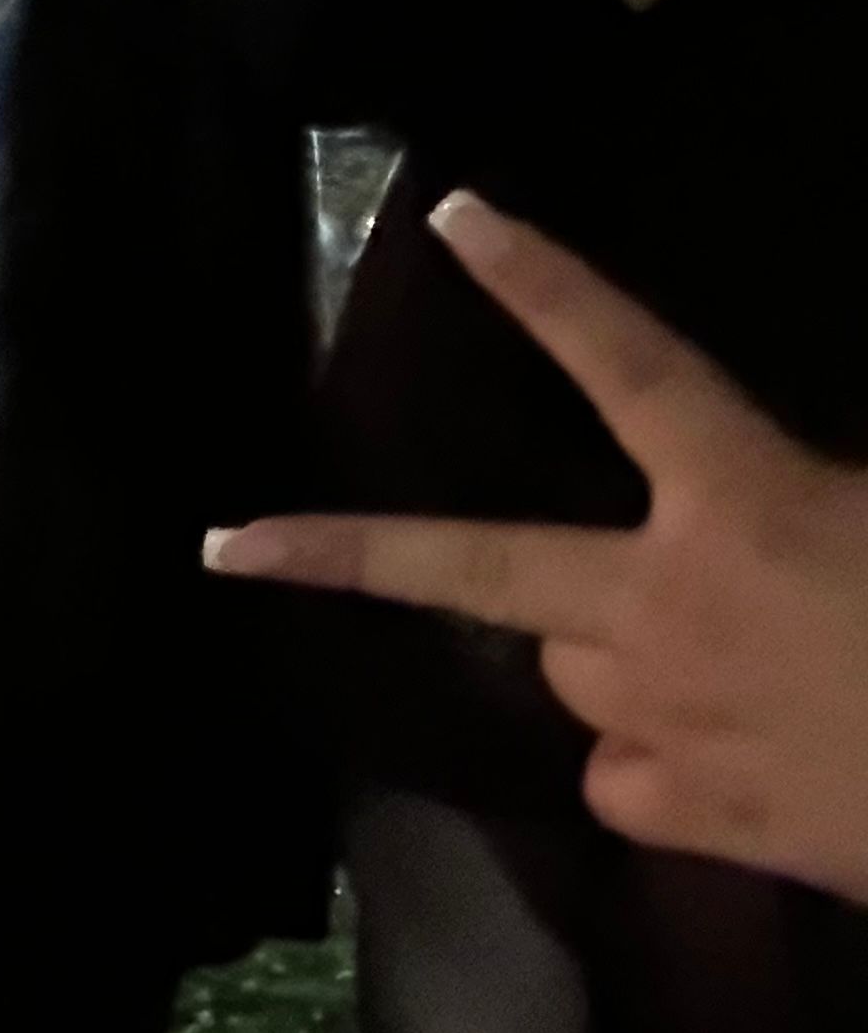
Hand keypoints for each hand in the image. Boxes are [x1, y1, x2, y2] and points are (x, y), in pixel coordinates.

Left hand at [208, 193, 867, 903]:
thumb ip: (832, 489)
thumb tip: (804, 495)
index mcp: (751, 504)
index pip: (634, 364)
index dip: (548, 286)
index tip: (455, 214)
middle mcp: (666, 604)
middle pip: (477, 563)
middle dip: (340, 555)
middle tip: (225, 547)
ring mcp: (652, 717)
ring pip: (579, 674)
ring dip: (624, 664)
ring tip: (748, 673)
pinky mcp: (669, 817)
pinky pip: (625, 775)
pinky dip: (665, 770)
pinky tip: (754, 768)